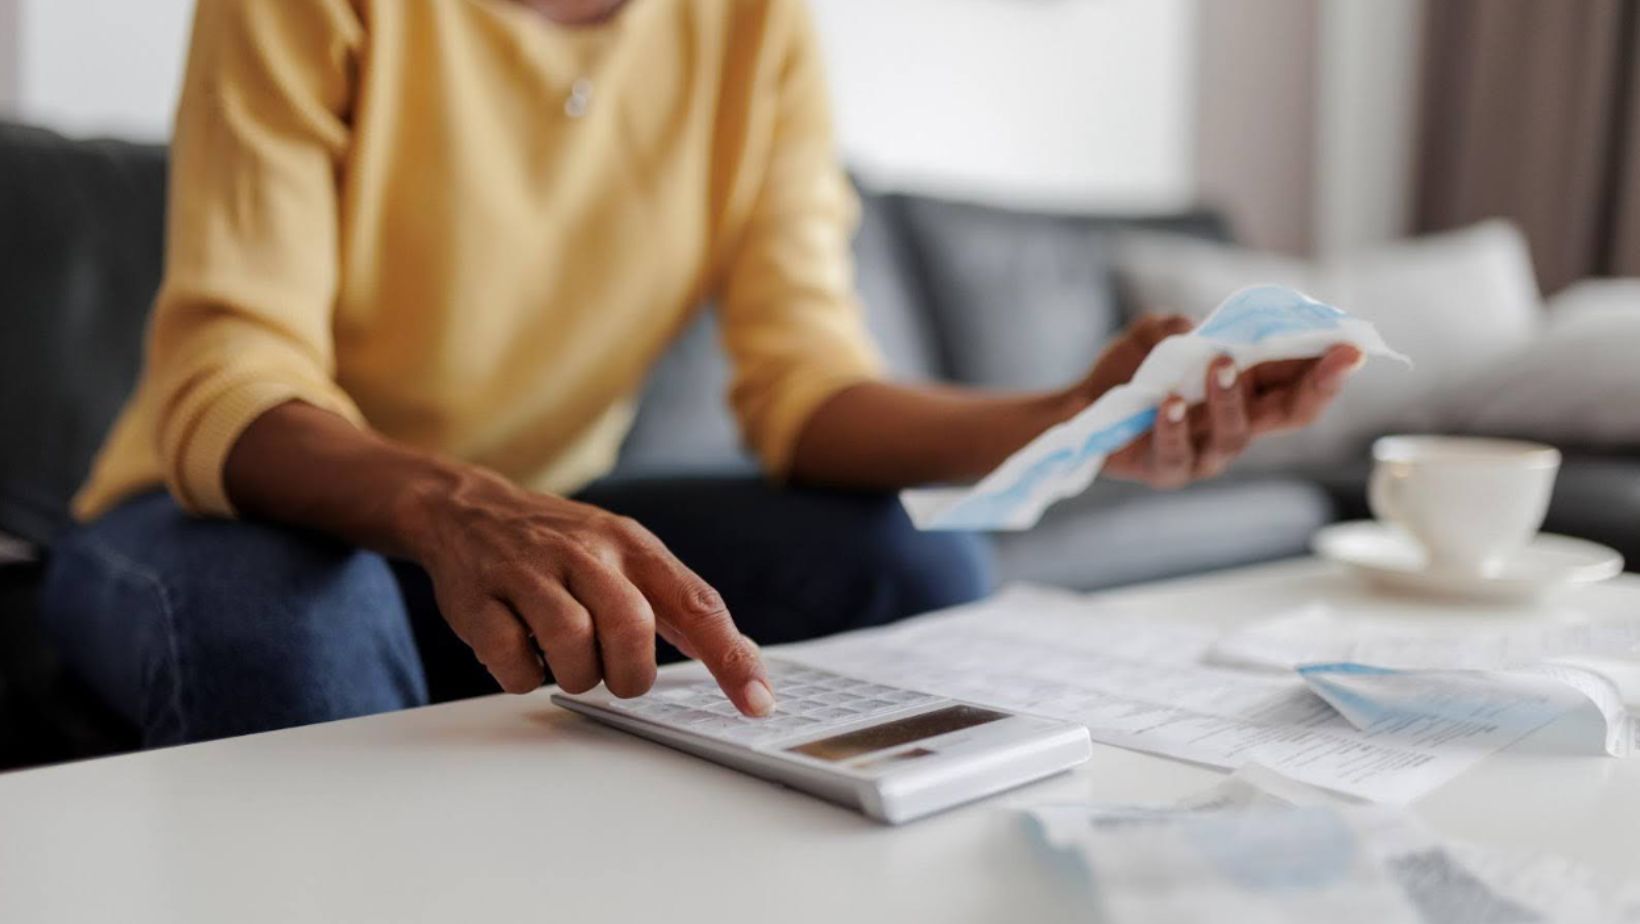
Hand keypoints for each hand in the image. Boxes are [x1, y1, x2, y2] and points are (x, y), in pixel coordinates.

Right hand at [402, 468, 773, 714]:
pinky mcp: (479, 599)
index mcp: (632, 545)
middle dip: (630, 673)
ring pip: (572, 645)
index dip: (731, 658)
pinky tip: (524, 654)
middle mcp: (585, 551)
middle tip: (617, 676)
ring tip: (567, 662)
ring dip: (577, 676)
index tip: (758, 702)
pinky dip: (524, 675)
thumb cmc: (562, 545)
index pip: (697, 603)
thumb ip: (678, 602)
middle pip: (632, 627)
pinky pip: (513, 661)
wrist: (466, 510)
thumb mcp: (626, 552)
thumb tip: (742, 660)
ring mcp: (529, 572)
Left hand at [1077, 315, 1364, 487]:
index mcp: (1249, 390)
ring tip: (1219, 363)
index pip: (1300, 381)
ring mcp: (1204, 452)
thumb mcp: (1154, 335)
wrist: (1080, 406)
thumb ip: (1177, 326)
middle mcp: (1236, 424)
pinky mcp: (1165, 469)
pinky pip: (1176, 455)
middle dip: (1318, 386)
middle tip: (1336, 358)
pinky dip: (1173, 428)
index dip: (1331, 366)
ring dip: (1232, 397)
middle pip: (1291, 414)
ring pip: (1235, 434)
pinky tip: (1168, 404)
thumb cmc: (1131, 371)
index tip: (1355, 346)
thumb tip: (1196, 329)